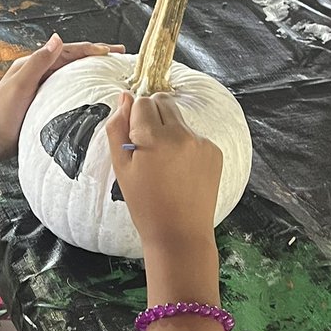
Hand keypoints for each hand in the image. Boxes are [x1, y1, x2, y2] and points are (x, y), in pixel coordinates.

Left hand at [0, 33, 124, 164]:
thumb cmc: (2, 116)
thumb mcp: (20, 85)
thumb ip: (38, 62)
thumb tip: (57, 39)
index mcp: (31, 65)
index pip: (66, 51)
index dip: (90, 49)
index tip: (111, 51)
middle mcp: (37, 75)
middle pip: (72, 60)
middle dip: (96, 56)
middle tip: (118, 57)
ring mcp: (41, 90)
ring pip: (71, 75)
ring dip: (91, 71)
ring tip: (111, 72)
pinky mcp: (44, 105)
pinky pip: (68, 92)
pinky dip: (83, 88)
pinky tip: (93, 95)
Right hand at [106, 92, 221, 254]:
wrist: (180, 233)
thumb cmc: (145, 204)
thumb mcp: (120, 168)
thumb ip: (117, 128)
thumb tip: (124, 97)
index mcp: (153, 138)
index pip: (141, 102)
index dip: (134, 118)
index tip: (134, 140)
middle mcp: (180, 134)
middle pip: (163, 101)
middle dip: (152, 116)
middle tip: (148, 147)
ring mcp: (200, 142)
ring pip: (178, 118)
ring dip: (169, 130)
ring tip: (164, 162)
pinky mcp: (214, 151)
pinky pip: (194, 135)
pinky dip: (185, 145)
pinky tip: (180, 170)